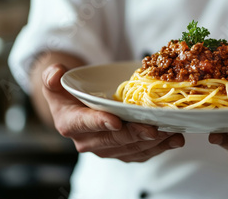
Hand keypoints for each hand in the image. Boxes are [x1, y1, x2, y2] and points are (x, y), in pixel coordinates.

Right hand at [42, 64, 184, 161]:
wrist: (78, 110)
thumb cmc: (69, 94)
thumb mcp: (56, 82)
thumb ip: (52, 76)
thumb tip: (56, 72)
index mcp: (70, 123)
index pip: (85, 124)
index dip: (100, 123)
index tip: (116, 122)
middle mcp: (88, 141)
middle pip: (114, 140)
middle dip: (135, 134)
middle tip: (153, 128)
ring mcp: (107, 149)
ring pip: (132, 149)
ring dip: (153, 143)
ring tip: (171, 132)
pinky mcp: (123, 152)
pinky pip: (142, 154)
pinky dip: (160, 148)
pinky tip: (175, 139)